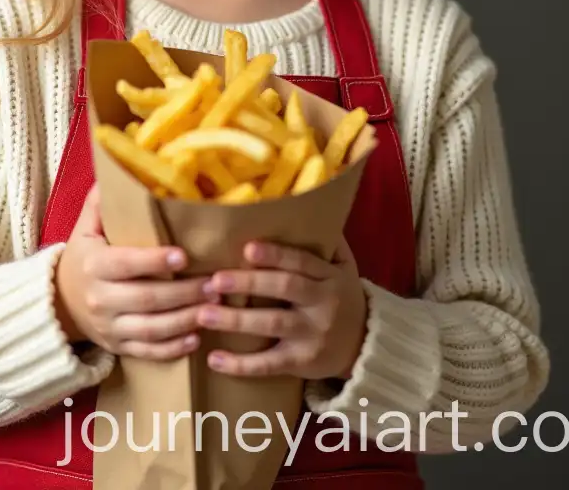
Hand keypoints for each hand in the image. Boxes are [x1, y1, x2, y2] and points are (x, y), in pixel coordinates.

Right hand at [53, 184, 217, 359]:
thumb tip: (120, 168)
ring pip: (152, 329)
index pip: (126, 264)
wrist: (58, 304)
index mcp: (93, 265)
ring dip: (186, 320)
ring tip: (215, 307)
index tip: (184, 256)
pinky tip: (197, 338)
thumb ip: (101, 202)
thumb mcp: (85, 227)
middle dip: (185, 293)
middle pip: (147, 299)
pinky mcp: (118, 347)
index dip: (154, 262)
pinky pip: (148, 353)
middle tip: (216, 282)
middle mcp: (100, 299)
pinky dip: (173, 349)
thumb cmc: (83, 257)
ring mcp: (109, 327)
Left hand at [197, 236, 367, 379]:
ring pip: (272, 325)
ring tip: (202, 315)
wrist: (365, 345)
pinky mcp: (301, 363)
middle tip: (214, 280)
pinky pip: (269, 365)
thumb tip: (309, 203)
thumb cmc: (342, 297)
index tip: (247, 248)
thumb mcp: (344, 267)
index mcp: (329, 277)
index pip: (301, 262)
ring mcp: (312, 335)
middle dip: (248, 283)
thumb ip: (328, 242)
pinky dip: (240, 365)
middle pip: (284, 289)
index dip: (275, 254)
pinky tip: (213, 359)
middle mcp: (323, 304)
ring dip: (236, 320)